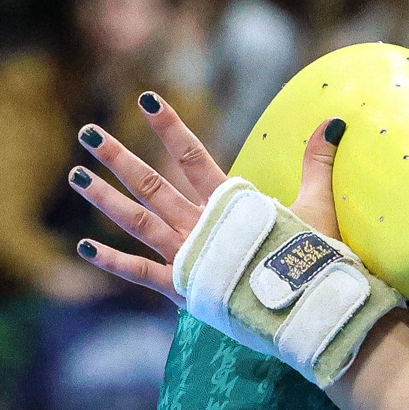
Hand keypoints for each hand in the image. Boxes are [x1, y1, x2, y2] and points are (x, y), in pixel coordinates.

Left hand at [67, 92, 341, 302]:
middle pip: (151, 183)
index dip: (169, 126)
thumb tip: (332, 121)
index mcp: (230, 204)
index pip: (193, 154)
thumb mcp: (317, 207)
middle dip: (118, 157)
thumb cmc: (315, 260)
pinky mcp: (184, 288)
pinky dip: (111, 261)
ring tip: (76, 175)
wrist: (310, 309)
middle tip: (88, 133)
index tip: (146, 99)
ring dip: (105, 197)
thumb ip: (317, 163)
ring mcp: (188, 256)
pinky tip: (83, 246)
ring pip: (137, 221)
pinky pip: (140, 273)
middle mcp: (200, 225)